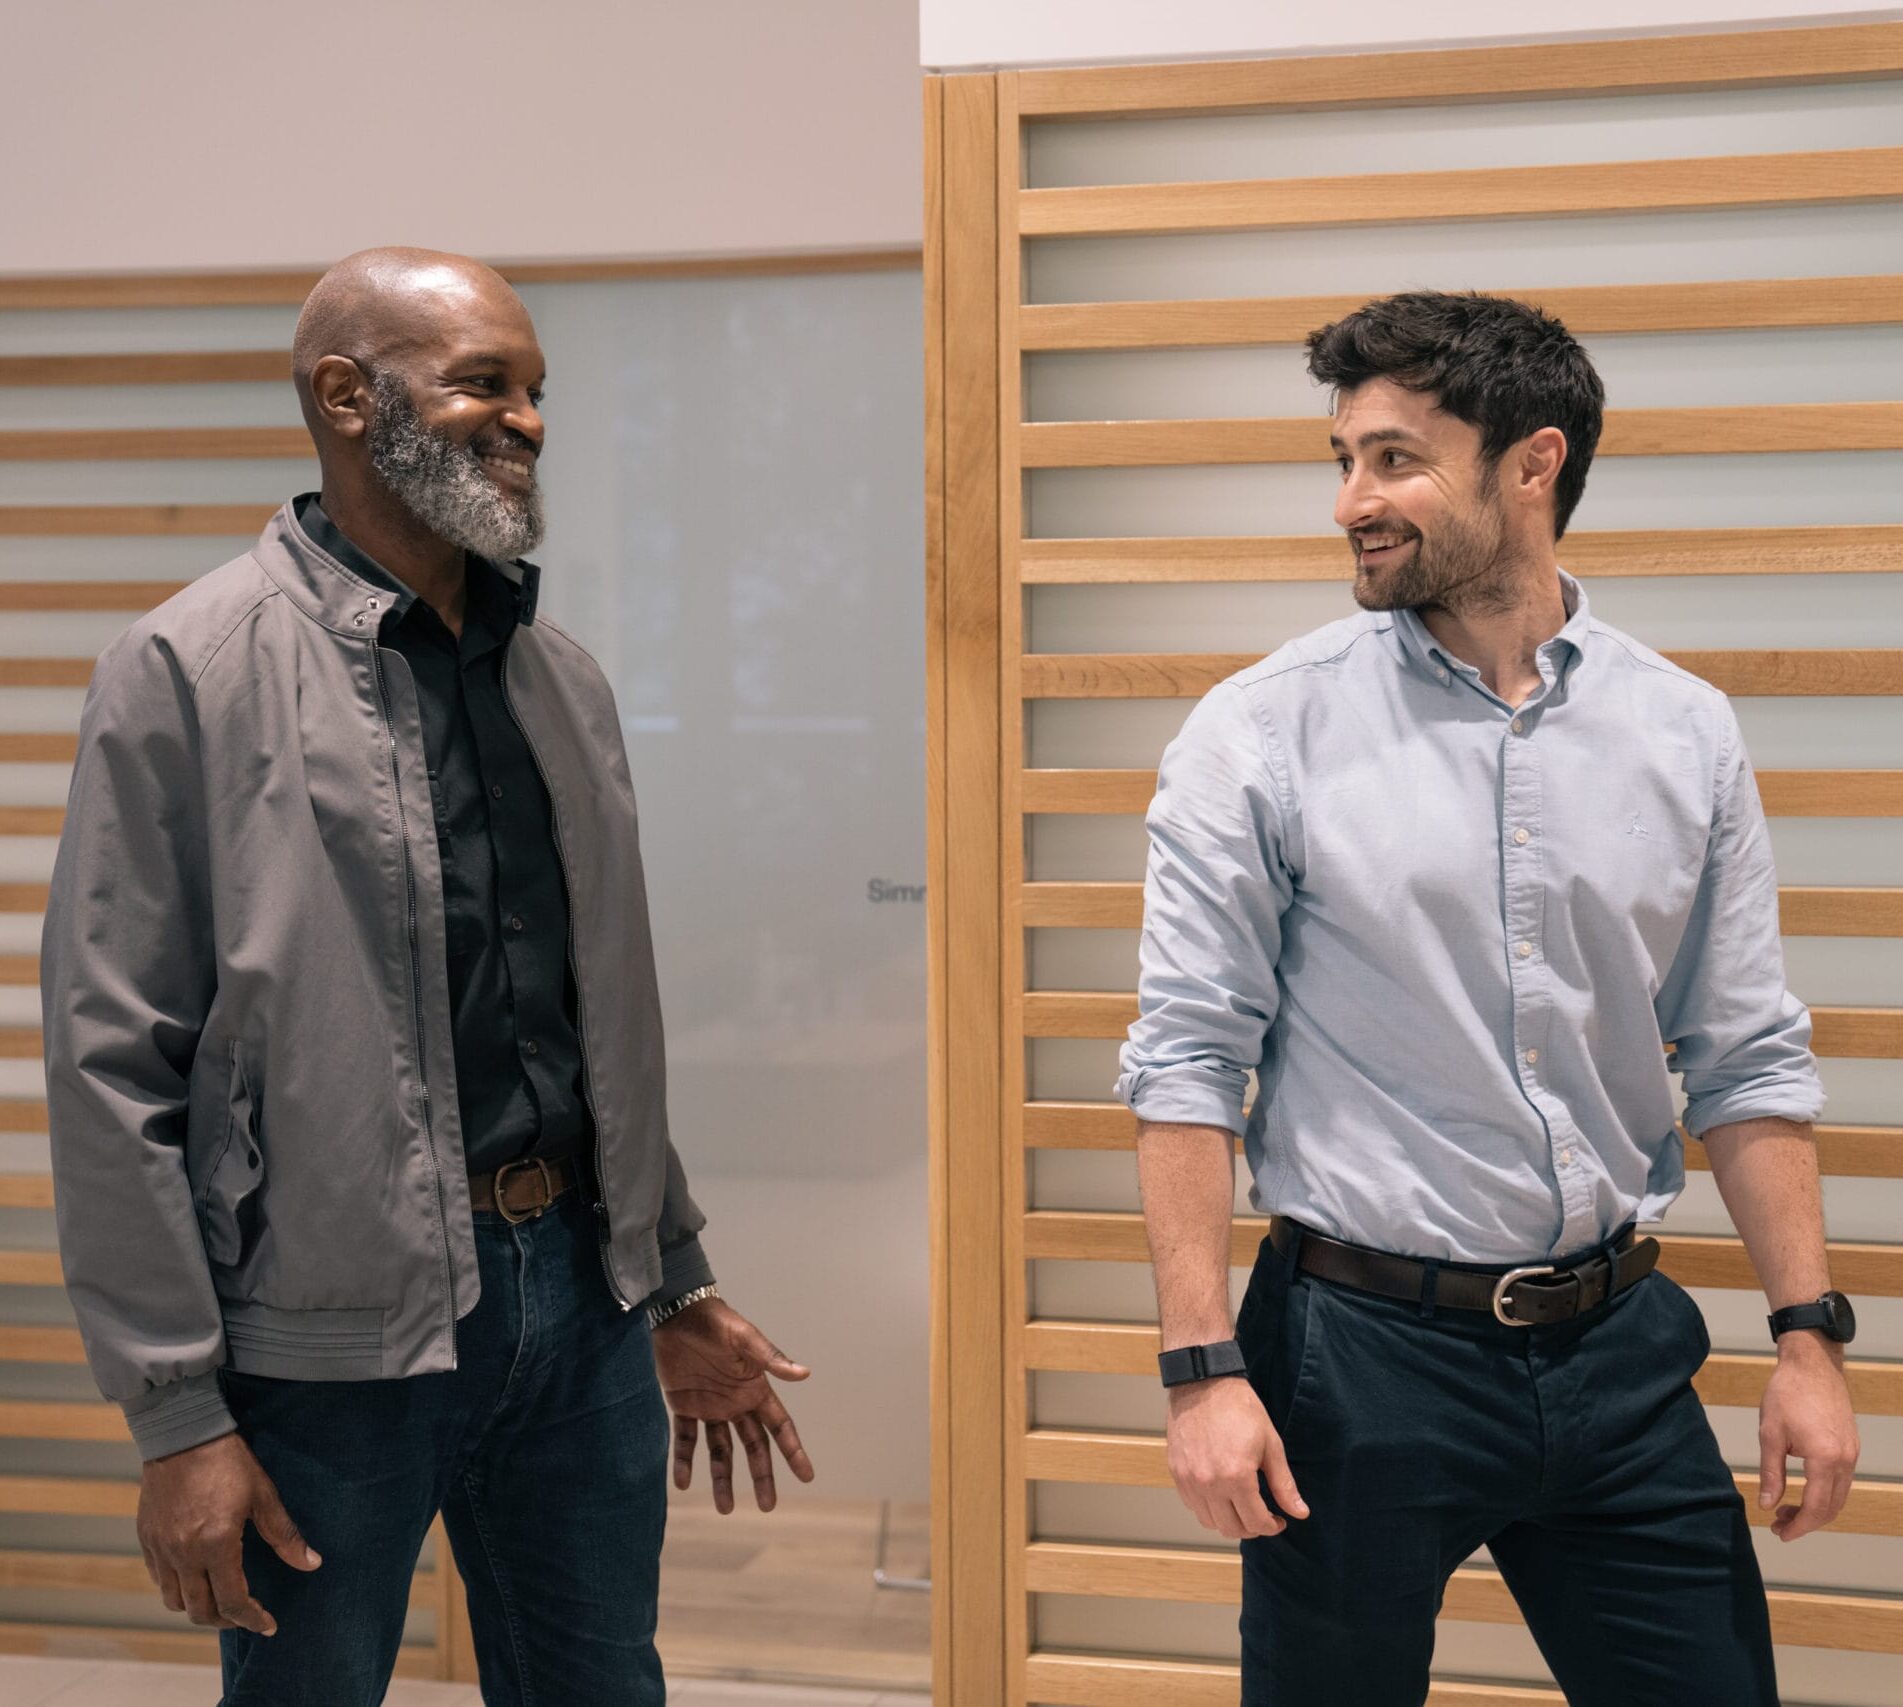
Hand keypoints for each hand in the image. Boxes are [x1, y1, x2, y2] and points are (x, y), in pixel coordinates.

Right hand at [137, 1430, 320, 1632]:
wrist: (183, 1434)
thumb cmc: (228, 1461)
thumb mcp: (263, 1495)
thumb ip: (285, 1535)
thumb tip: (311, 1563)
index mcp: (215, 1546)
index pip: (233, 1601)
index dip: (252, 1619)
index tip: (269, 1625)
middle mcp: (183, 1555)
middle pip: (200, 1610)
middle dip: (225, 1620)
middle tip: (245, 1615)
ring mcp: (160, 1549)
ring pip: (174, 1600)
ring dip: (198, 1607)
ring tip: (219, 1600)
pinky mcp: (146, 1538)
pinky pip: (158, 1578)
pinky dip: (177, 1587)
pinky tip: (195, 1576)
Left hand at [653, 1297, 814, 1513]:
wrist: (677, 1312)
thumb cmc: (716, 1322)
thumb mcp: (745, 1339)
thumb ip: (770, 1358)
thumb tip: (804, 1374)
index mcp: (755, 1389)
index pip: (780, 1427)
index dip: (793, 1451)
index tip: (807, 1477)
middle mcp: (736, 1403)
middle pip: (754, 1447)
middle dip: (762, 1476)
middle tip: (768, 1506)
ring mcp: (710, 1407)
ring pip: (721, 1451)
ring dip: (723, 1478)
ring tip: (725, 1509)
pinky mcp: (683, 1405)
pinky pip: (685, 1439)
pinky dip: (684, 1461)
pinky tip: (682, 1483)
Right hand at [1165, 1375, 1306, 1540]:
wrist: (1204, 1383)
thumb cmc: (1240, 1409)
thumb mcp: (1270, 1444)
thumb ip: (1284, 1484)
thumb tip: (1300, 1513)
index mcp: (1237, 1477)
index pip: (1256, 1522)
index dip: (1272, 1526)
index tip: (1279, 1520)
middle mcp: (1210, 1483)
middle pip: (1232, 1529)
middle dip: (1252, 1527)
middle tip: (1262, 1515)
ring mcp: (1189, 1479)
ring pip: (1209, 1522)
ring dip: (1228, 1521)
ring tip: (1241, 1505)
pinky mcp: (1176, 1472)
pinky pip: (1192, 1505)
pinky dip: (1208, 1507)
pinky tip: (1221, 1492)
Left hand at [1759, 1332, 1859, 1541]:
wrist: (1812, 1364)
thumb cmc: (1787, 1393)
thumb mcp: (1770, 1434)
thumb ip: (1770, 1473)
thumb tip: (1766, 1504)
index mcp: (1825, 1459)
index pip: (1816, 1507)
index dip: (1799, 1526)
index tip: (1780, 1534)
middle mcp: (1846, 1460)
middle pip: (1831, 1507)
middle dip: (1806, 1521)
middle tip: (1778, 1524)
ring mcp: (1852, 1453)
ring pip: (1838, 1496)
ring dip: (1815, 1508)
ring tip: (1785, 1509)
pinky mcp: (1851, 1446)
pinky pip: (1841, 1481)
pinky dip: (1824, 1492)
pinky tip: (1802, 1489)